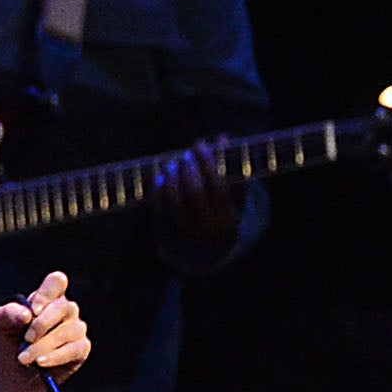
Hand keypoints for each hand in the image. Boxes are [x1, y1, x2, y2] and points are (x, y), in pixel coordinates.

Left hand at [0, 271, 89, 391]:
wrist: (15, 371)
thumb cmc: (9, 341)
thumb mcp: (0, 324)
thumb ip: (7, 313)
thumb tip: (26, 314)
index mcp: (48, 297)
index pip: (57, 281)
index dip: (46, 294)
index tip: (32, 311)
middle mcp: (66, 310)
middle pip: (63, 307)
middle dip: (41, 325)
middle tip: (25, 340)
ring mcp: (76, 328)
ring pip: (67, 331)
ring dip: (42, 346)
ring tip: (24, 359)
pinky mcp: (81, 348)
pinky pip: (74, 349)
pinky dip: (55, 357)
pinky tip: (40, 363)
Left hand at [154, 138, 240, 274]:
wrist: (205, 253)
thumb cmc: (222, 214)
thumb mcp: (233, 197)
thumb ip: (229, 168)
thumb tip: (222, 138)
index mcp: (228, 219)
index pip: (218, 185)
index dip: (208, 162)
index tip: (201, 145)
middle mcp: (207, 229)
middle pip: (195, 193)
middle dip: (190, 169)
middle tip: (186, 154)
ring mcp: (185, 235)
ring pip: (175, 203)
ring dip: (171, 179)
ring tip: (172, 164)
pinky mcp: (166, 237)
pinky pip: (159, 211)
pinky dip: (158, 192)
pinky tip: (159, 177)